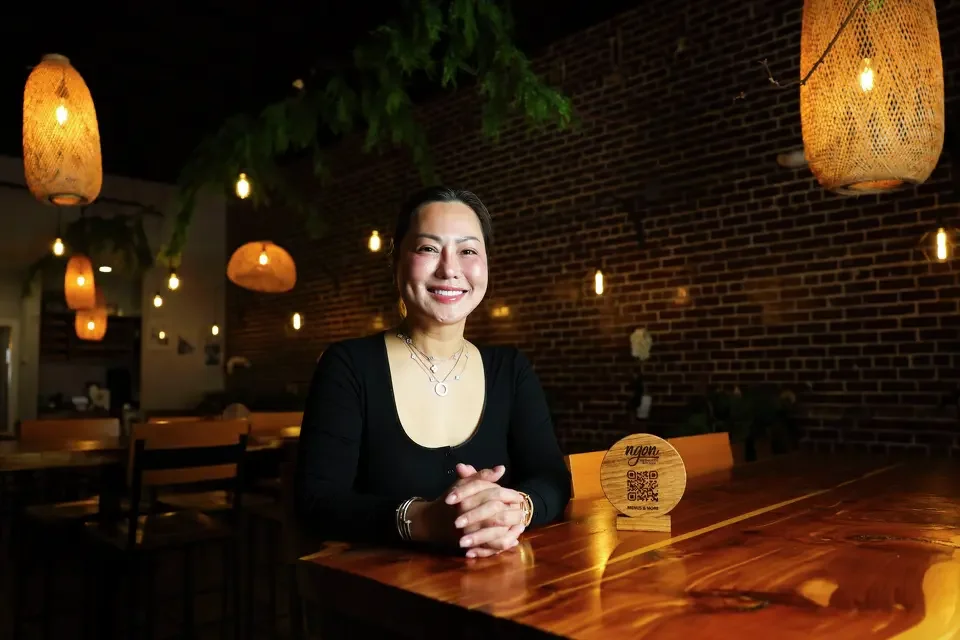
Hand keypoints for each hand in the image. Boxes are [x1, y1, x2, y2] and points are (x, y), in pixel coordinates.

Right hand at [406, 464, 524, 556]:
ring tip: (521, 525)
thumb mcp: (463, 484)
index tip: (518, 496)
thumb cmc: (450, 501)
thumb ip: (482, 476)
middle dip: (513, 513)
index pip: (495, 494)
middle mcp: (467, 516)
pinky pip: (490, 547)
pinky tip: (513, 540)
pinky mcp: (468, 546)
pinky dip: (503, 544)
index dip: (510, 495)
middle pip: (498, 514)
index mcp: (467, 498)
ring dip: (511, 530)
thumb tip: (501, 469)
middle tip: (522, 511)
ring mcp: (467, 533)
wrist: (430, 522)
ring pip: (496, 532)